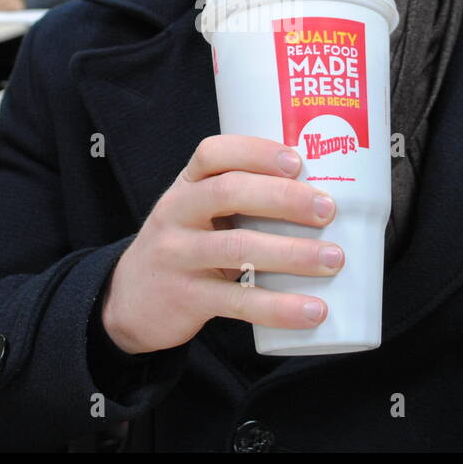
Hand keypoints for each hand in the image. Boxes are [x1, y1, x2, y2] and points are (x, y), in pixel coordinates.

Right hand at [101, 135, 341, 354]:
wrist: (129, 301)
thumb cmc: (185, 247)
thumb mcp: (196, 214)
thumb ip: (240, 201)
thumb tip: (323, 196)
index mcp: (186, 185)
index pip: (213, 153)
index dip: (256, 152)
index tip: (297, 160)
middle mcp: (177, 213)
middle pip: (229, 192)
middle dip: (284, 198)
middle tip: (328, 209)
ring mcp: (178, 256)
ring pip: (238, 248)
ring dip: (292, 253)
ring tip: (333, 260)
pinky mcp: (186, 298)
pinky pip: (238, 302)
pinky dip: (279, 308)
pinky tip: (312, 311)